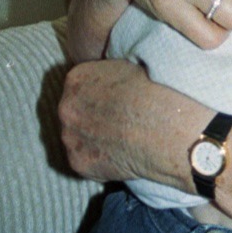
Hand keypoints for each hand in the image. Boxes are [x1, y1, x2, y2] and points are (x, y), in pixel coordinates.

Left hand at [58, 59, 205, 188]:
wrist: (165, 128)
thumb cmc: (156, 94)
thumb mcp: (130, 68)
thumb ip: (110, 77)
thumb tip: (113, 85)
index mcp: (76, 79)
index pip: (79, 87)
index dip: (99, 97)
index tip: (115, 104)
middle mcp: (66, 107)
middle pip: (74, 113)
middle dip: (92, 119)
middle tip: (118, 125)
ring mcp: (70, 137)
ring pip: (79, 140)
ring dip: (95, 142)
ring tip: (123, 143)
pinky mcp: (78, 164)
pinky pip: (87, 164)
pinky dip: (102, 163)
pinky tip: (124, 158)